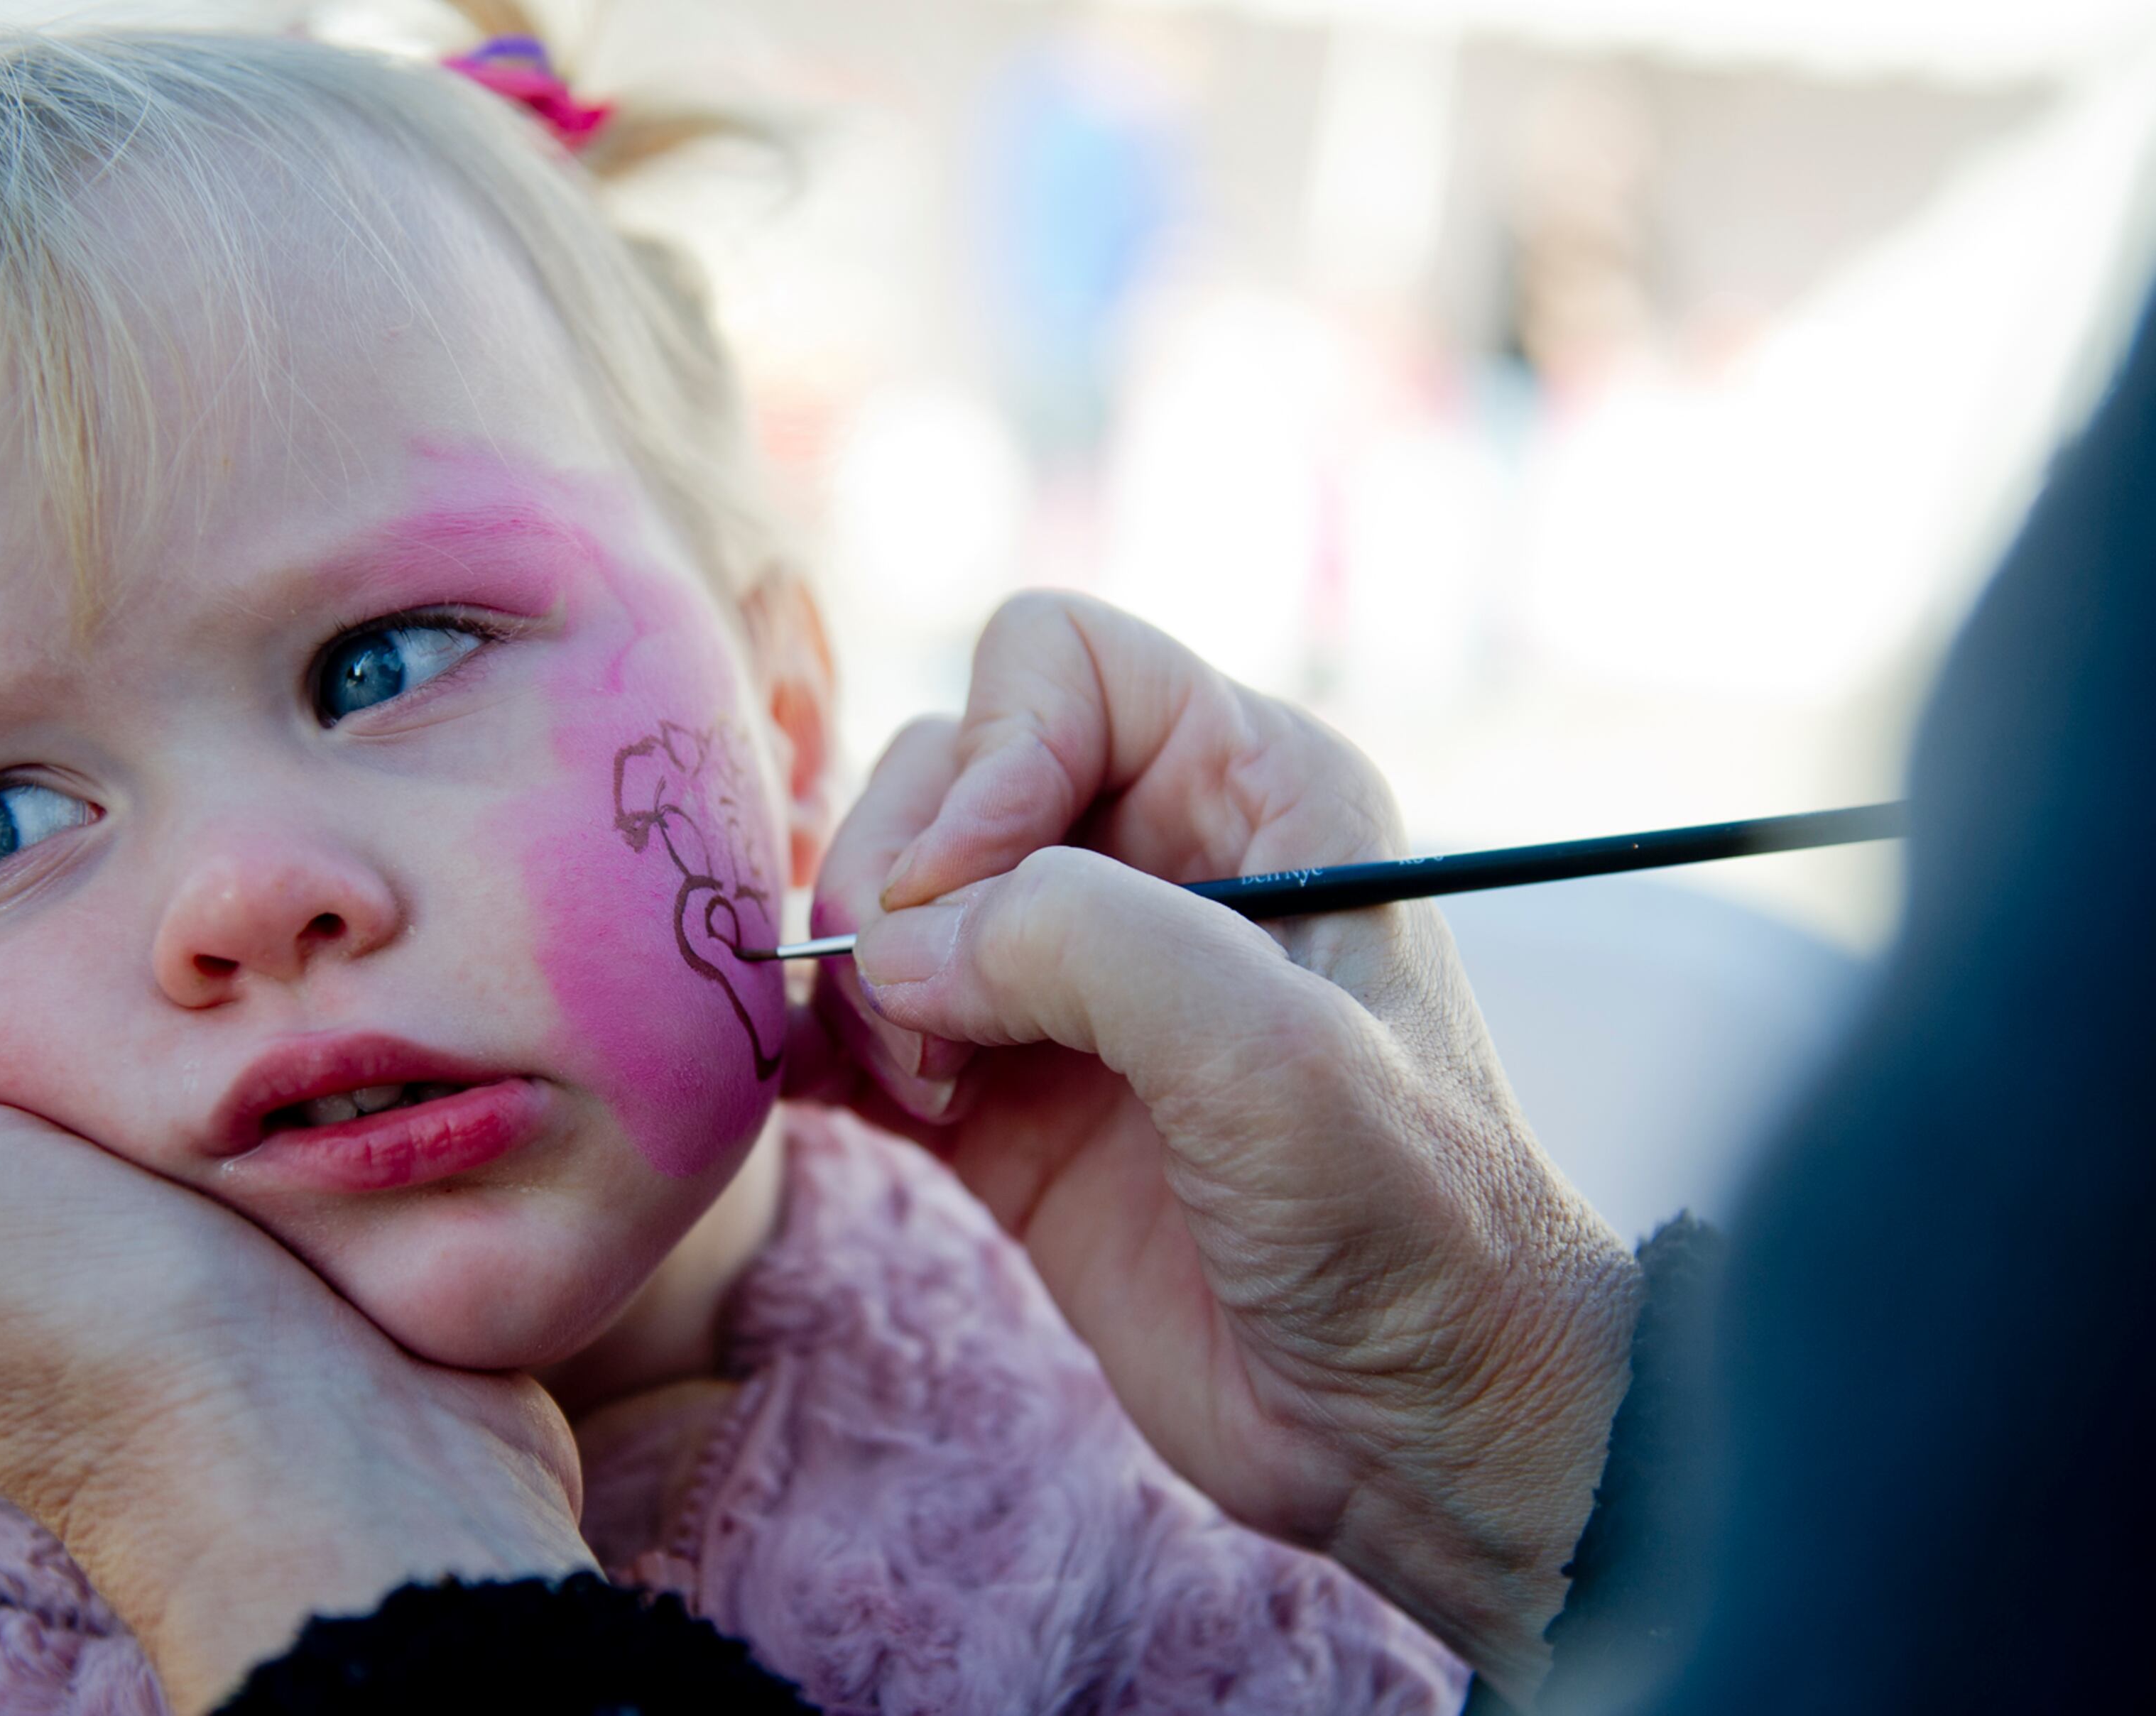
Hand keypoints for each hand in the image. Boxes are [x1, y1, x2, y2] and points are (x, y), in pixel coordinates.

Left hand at [0, 919, 594, 1713]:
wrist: (322, 1462)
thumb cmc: (90, 1320)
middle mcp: (9, 1267)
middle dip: (29, 974)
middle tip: (85, 864)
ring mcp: (153, 1268)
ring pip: (126, 1096)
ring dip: (155, 1016)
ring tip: (191, 915)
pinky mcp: (276, 1260)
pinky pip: (242, 1134)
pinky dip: (249, 1070)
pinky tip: (274, 1015)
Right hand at [802, 594, 1639, 1698]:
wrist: (1413, 1432)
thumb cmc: (1406, 1226)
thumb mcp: (1274, 1057)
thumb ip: (1085, 943)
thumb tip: (896, 947)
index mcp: (1253, 790)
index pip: (1055, 664)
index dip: (989, 755)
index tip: (973, 895)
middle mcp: (1152, 858)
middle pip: (940, 770)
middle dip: (902, 883)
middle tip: (943, 1026)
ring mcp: (1064, 983)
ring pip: (883, 893)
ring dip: (862, 979)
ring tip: (936, 1087)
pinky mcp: (999, 1096)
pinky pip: (857, 1020)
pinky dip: (820, 1044)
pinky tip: (844, 1098)